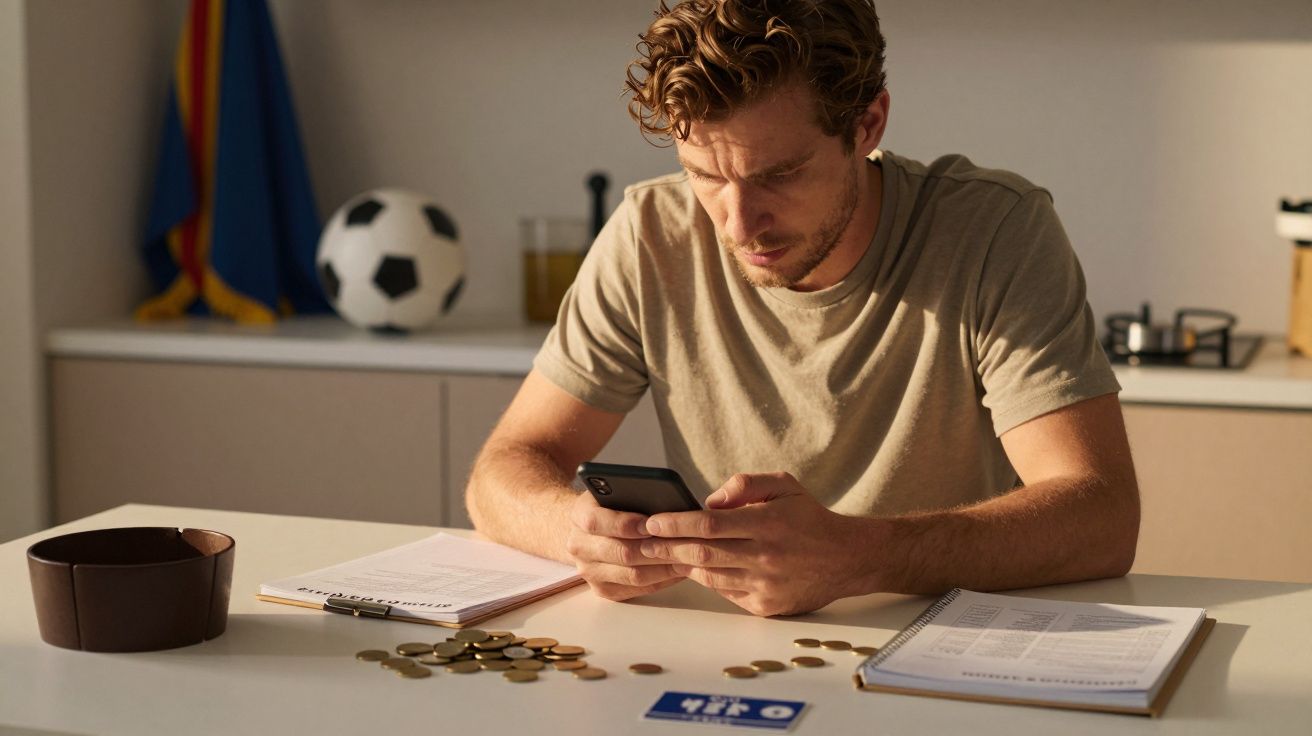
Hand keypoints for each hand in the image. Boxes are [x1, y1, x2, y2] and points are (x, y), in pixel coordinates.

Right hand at [565, 491, 684, 600]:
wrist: (589, 530)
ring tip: (688, 557)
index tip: (650, 523)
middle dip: (655, 548)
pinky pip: (637, 589)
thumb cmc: (610, 506)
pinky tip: (679, 570)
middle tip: (683, 543)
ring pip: (632, 575)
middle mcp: (579, 547)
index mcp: (579, 516)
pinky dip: (662, 580)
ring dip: (664, 567)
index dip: (625, 524)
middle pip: (621, 553)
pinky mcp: (603, 590)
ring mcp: (590, 572)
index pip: (597, 522)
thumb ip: (630, 492)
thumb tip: (664, 498)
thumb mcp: (614, 490)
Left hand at [640, 472, 867, 616]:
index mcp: (767, 523)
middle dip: (666, 548)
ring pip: (710, 576)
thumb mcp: (784, 485)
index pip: (709, 524)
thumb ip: (745, 484)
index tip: (652, 522)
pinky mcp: (765, 605)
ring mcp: (764, 584)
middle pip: (702, 553)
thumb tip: (709, 500)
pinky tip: (691, 569)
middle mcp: (764, 556)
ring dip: (680, 566)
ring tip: (657, 556)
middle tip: (641, 543)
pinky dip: (706, 580)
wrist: (846, 559)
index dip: (676, 524)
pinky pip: (725, 592)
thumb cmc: (809, 517)